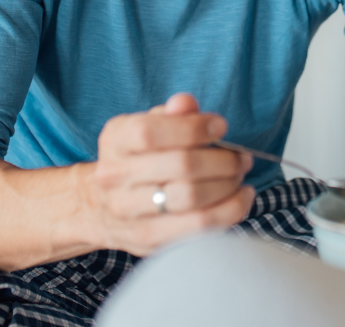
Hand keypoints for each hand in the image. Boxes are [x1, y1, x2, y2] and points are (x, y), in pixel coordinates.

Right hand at [80, 93, 254, 255]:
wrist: (103, 206)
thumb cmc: (140, 157)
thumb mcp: (148, 125)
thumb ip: (171, 113)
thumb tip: (186, 104)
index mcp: (115, 140)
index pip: (150, 133)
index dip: (193, 128)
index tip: (221, 126)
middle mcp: (114, 177)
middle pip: (180, 166)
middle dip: (222, 160)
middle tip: (241, 156)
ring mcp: (129, 213)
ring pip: (191, 198)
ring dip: (227, 184)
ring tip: (240, 175)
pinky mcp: (149, 240)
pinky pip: (198, 228)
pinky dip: (229, 211)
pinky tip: (241, 197)